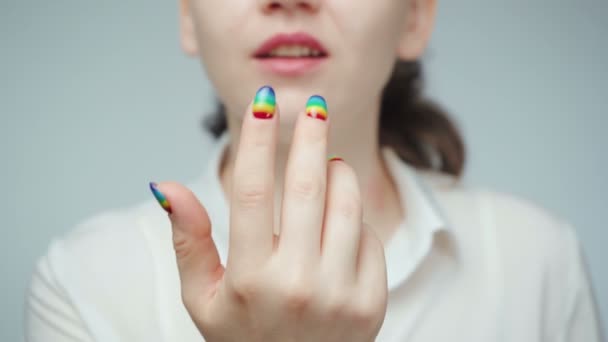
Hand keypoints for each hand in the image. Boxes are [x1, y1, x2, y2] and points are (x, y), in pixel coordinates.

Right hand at [152, 87, 387, 341]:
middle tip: (314, 105)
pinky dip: (354, 218)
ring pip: (346, 206)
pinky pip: (368, 237)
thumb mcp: (202, 297)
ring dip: (339, 173)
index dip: (257, 142)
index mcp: (249, 278)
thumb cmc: (243, 336)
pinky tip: (340, 222)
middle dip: (311, 137)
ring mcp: (340, 294)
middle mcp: (297, 284)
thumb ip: (187, 240)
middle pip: (307, 188)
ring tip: (329, 165)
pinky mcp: (371, 302)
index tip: (264, 105)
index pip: (252, 192)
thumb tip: (167, 185)